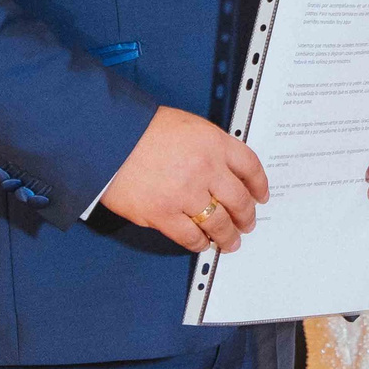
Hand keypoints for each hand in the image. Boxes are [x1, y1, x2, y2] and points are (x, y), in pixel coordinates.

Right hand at [99, 106, 268, 253]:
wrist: (108, 138)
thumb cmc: (141, 129)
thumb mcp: (187, 126)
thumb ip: (209, 148)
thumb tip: (223, 172)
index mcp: (213, 142)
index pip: (250, 166)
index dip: (259, 185)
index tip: (260, 195)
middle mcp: (205, 168)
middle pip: (239, 199)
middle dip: (246, 216)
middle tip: (247, 224)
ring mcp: (185, 193)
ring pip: (219, 223)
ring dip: (227, 236)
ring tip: (229, 242)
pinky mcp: (163, 214)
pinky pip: (190, 236)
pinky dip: (199, 243)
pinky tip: (202, 243)